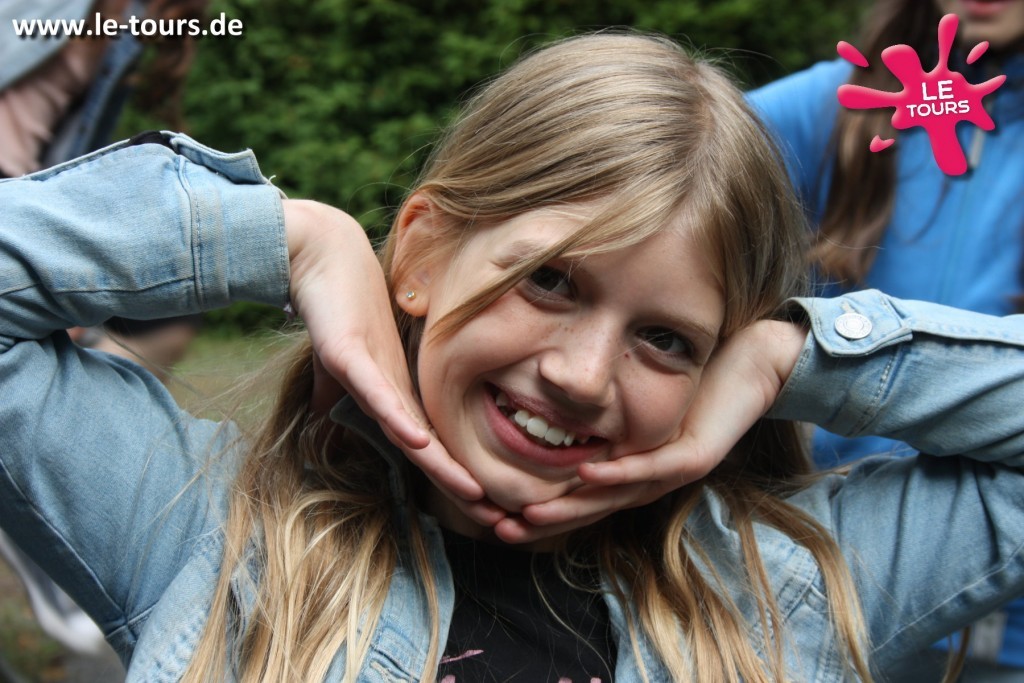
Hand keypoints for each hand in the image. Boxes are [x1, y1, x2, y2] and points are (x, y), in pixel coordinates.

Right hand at [282, 199, 504, 525]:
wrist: (322, 254)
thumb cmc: (337, 307)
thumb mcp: (341, 364)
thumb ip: (342, 393)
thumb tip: (330, 419)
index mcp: (400, 392)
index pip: (433, 449)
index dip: (458, 482)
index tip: (488, 515)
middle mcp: (398, 386)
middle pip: (437, 448)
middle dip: (467, 487)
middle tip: (506, 523)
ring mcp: (378, 370)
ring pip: (417, 427)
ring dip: (447, 465)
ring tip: (478, 496)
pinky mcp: (351, 354)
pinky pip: (378, 393)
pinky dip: (399, 420)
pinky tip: (421, 443)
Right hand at [492, 319, 808, 543]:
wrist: (756, 357)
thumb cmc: (692, 369)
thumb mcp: (632, 386)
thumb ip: (595, 399)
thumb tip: (544, 389)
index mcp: (635, 467)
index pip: (579, 496)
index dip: (540, 509)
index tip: (495, 515)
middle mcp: (652, 477)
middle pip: (591, 508)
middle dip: (544, 521)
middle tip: (500, 530)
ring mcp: (674, 470)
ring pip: (616, 498)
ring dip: (572, 508)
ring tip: (527, 514)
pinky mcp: (696, 455)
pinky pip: (652, 467)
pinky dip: (617, 473)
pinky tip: (583, 474)